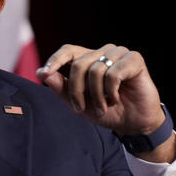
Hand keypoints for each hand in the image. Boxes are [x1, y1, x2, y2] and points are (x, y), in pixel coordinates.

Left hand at [36, 44, 165, 136]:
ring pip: (95, 70)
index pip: (68, 51)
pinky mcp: (134, 59)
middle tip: (81, 109)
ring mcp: (119, 53)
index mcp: (89, 58)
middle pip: (79, 64)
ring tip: (103, 107)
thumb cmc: (106, 111)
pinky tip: (116, 98)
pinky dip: (110, 91)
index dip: (55, 60)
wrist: (132, 124)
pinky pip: (113, 74)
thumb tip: (41, 72)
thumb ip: (60, 86)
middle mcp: (103, 52)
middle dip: (77, 91)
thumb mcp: (78, 102)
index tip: (44, 73)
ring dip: (96, 95)